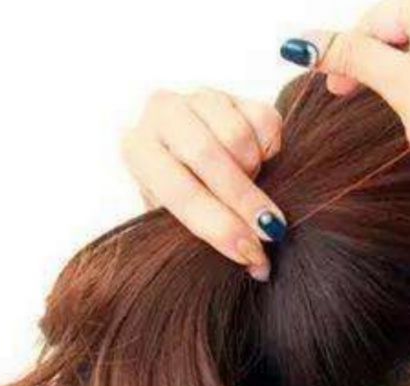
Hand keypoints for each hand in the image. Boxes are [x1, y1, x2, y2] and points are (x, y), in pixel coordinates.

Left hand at [121, 88, 286, 280]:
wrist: (197, 164)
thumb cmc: (187, 201)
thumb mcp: (185, 224)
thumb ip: (217, 241)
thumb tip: (259, 265)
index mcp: (138, 150)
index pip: (179, 191)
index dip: (218, 226)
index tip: (249, 252)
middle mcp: (162, 114)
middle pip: (207, 155)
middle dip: (243, 200)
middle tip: (270, 230)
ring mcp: (200, 98)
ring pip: (238, 137)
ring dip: (255, 172)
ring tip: (251, 187)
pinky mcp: (236, 95)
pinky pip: (266, 123)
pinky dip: (270, 151)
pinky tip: (258, 163)